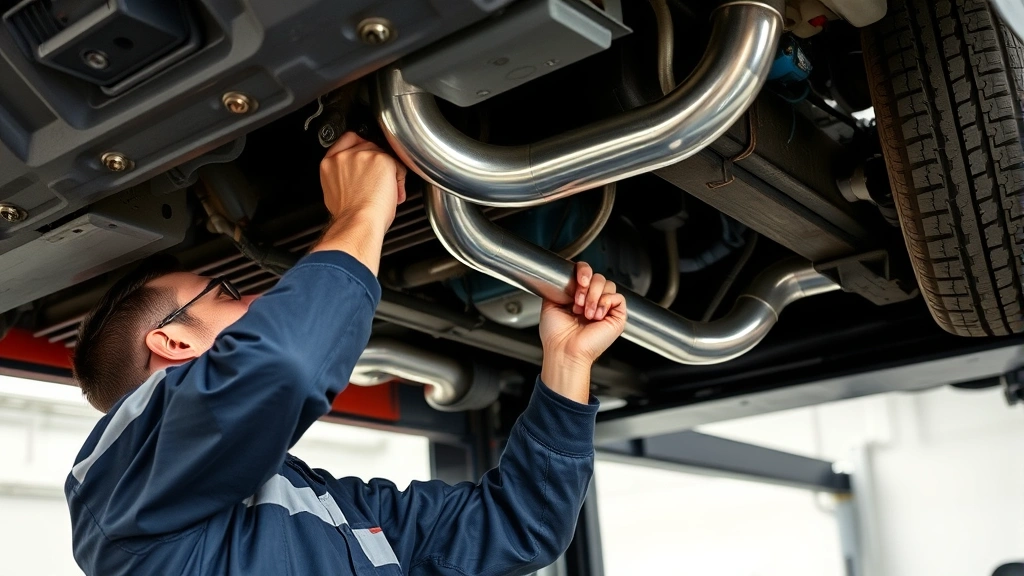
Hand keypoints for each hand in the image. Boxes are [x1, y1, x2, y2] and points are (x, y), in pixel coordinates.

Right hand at [312, 132, 406, 273]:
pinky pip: (397, 164)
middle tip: (378, 182)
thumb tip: (352, 179)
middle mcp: (344, 156)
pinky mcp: (380, 159)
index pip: (346, 141)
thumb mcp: (334, 193)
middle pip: (367, 145)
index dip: (360, 149)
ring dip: (387, 171)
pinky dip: (399, 178)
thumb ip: (341, 178)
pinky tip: (393, 193)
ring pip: (382, 154)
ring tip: (385, 192)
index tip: (366, 160)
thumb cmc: (349, 216)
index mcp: (329, 163)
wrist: (358, 222)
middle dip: (375, 162)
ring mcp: (362, 155)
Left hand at [539, 262, 626, 367]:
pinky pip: (618, 298)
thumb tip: (565, 277)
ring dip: (594, 296)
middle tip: (577, 303)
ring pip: (609, 284)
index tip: (578, 281)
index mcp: (579, 297)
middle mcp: (593, 301)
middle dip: (587, 287)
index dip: (583, 272)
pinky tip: (596, 316)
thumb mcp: (550, 304)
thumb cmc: (556, 335)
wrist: (563, 350)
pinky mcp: (617, 317)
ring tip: (585, 312)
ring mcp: (605, 309)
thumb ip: (558, 288)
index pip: (587, 273)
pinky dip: (605, 303)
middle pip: (599, 277)